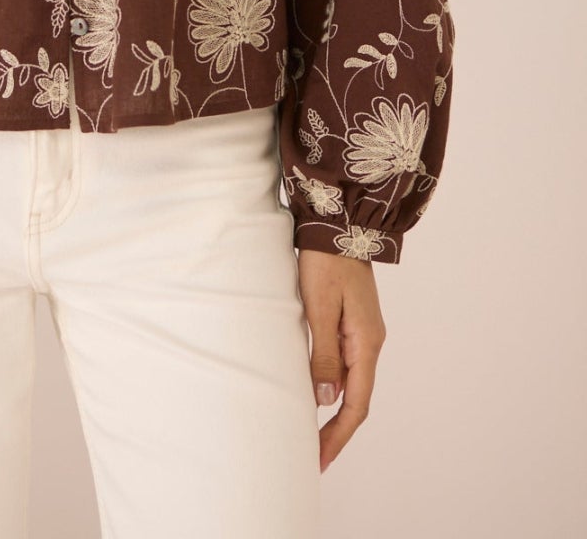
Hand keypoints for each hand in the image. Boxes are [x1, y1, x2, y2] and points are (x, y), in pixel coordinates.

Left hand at [296, 249, 386, 474]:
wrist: (339, 224)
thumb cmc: (325, 261)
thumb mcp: (319, 307)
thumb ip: (323, 354)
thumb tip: (326, 400)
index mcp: (366, 343)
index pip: (356, 404)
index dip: (338, 435)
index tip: (319, 459)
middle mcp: (370, 342)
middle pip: (357, 398)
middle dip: (337, 430)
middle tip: (314, 456)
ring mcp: (363, 332)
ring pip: (352, 382)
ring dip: (335, 411)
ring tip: (313, 433)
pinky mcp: (352, 321)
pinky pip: (346, 364)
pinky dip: (334, 386)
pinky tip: (319, 393)